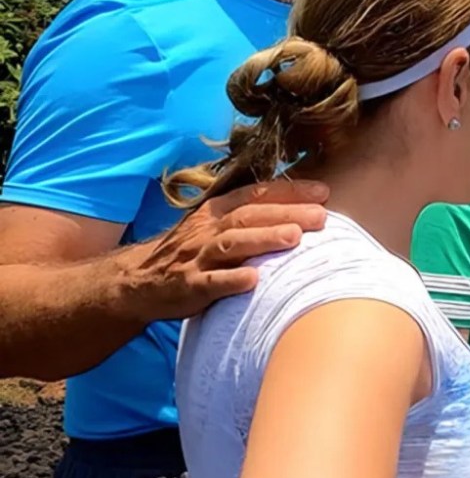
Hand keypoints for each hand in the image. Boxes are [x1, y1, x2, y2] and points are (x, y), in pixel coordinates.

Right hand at [119, 180, 328, 321]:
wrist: (138, 280)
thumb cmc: (192, 252)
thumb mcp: (214, 226)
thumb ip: (250, 216)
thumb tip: (303, 208)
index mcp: (215, 211)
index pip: (255, 195)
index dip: (289, 192)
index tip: (323, 192)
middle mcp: (207, 230)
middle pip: (249, 216)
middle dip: (286, 214)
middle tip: (321, 216)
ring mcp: (197, 257)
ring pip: (232, 244)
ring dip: (263, 239)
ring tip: (294, 238)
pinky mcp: (188, 286)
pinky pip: (210, 282)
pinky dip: (231, 281)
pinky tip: (254, 281)